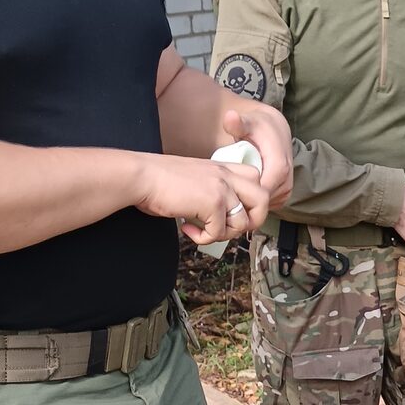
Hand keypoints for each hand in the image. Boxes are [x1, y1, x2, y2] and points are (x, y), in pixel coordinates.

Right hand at [135, 153, 266, 242]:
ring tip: (202, 230)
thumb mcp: (195, 179)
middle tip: (228, 227)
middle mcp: (227, 175)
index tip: (229, 212)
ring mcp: (222, 188)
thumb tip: (222, 219)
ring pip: (243, 222)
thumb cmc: (159, 180)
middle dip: (252, 221)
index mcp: (223, 167)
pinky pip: (219, 232)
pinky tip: (187, 229)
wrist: (141, 177)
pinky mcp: (213, 202)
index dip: (249, 201)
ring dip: (223, 234)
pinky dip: (203, 238)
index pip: (255, 180)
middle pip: (263, 200)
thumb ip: (213, 192)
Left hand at [220, 102, 292, 204]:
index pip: (261, 192)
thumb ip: (237, 123)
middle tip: (224, 193)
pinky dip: (254, 202)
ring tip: (232, 192)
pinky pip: (267, 205)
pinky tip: (241, 193)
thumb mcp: (247, 122)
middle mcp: (287, 180)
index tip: (225, 191)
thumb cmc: (258, 127)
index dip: (242, 195)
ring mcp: (286, 189)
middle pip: (262, 202)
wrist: (274, 129)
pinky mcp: (283, 194)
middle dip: (243, 200)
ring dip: (249, 202)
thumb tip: (231, 117)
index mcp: (280, 166)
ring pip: (264, 205)